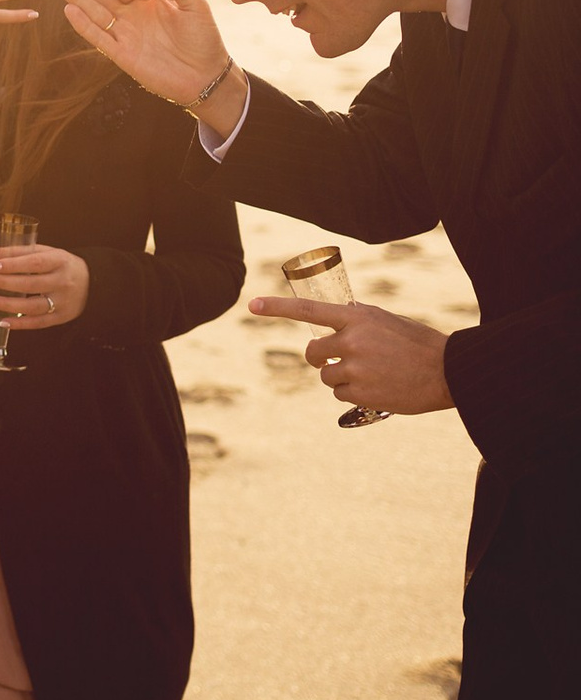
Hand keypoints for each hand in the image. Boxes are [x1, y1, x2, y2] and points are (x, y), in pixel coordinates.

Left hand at [0, 244, 89, 329]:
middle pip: (30, 284)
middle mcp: (62, 282)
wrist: (93, 284)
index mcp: (60, 261)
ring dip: (7, 305)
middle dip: (4, 282)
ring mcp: (62, 302)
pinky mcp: (61, 317)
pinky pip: (38, 323)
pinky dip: (19, 324)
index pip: (34, 263)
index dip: (13, 264)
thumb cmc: (63, 265)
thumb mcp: (47, 253)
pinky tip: (2, 321)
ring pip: (32, 306)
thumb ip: (20, 251)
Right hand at [49, 0, 243, 129]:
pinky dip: (84, 25)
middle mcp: (130, 15)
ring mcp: (123, 34)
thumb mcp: (197, 5)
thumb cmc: (203, 39)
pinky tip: (69, 10)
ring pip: (93, 11)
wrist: (206, 75)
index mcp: (145, 0)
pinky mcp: (121, 55)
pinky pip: (98, 38)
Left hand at [248, 296, 454, 414]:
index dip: (277, 308)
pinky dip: (351, 393)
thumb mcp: (386, 320)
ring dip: (340, 376)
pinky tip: (375, 388)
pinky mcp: (360, 392)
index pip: (308, 309)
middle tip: (335, 359)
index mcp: (357, 317)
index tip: (251, 305)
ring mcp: (355, 368)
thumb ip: (358, 318)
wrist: (448, 371)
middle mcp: (351, 341)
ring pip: (326, 375)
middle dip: (319, 357)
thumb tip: (338, 315)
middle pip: (312, 351)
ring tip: (370, 374)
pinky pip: (339, 393)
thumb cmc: (418, 343)